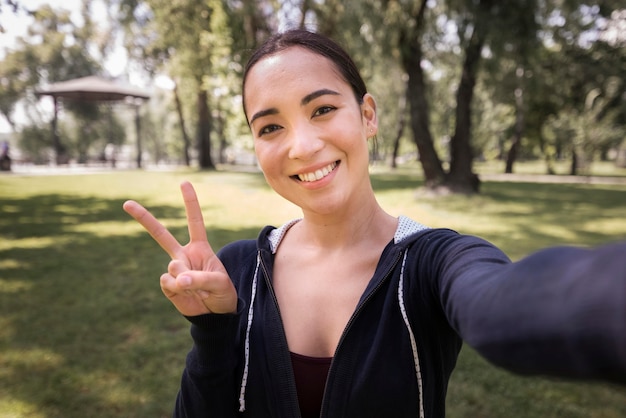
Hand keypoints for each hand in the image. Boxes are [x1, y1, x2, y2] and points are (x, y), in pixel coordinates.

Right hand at [123, 181, 236, 315]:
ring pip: (172, 266)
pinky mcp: (167, 285)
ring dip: (186, 279)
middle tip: (126, 203)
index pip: (195, 222)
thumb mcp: (220, 283)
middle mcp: (184, 255)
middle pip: (161, 234)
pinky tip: (187, 293)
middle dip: (144, 218)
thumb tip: (177, 278)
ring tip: (198, 288)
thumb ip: (200, 278)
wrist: (215, 314)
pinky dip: (178, 289)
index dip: (190, 203)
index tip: (184, 182)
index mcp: (200, 248)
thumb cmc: (222, 293)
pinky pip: (168, 282)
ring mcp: (174, 269)